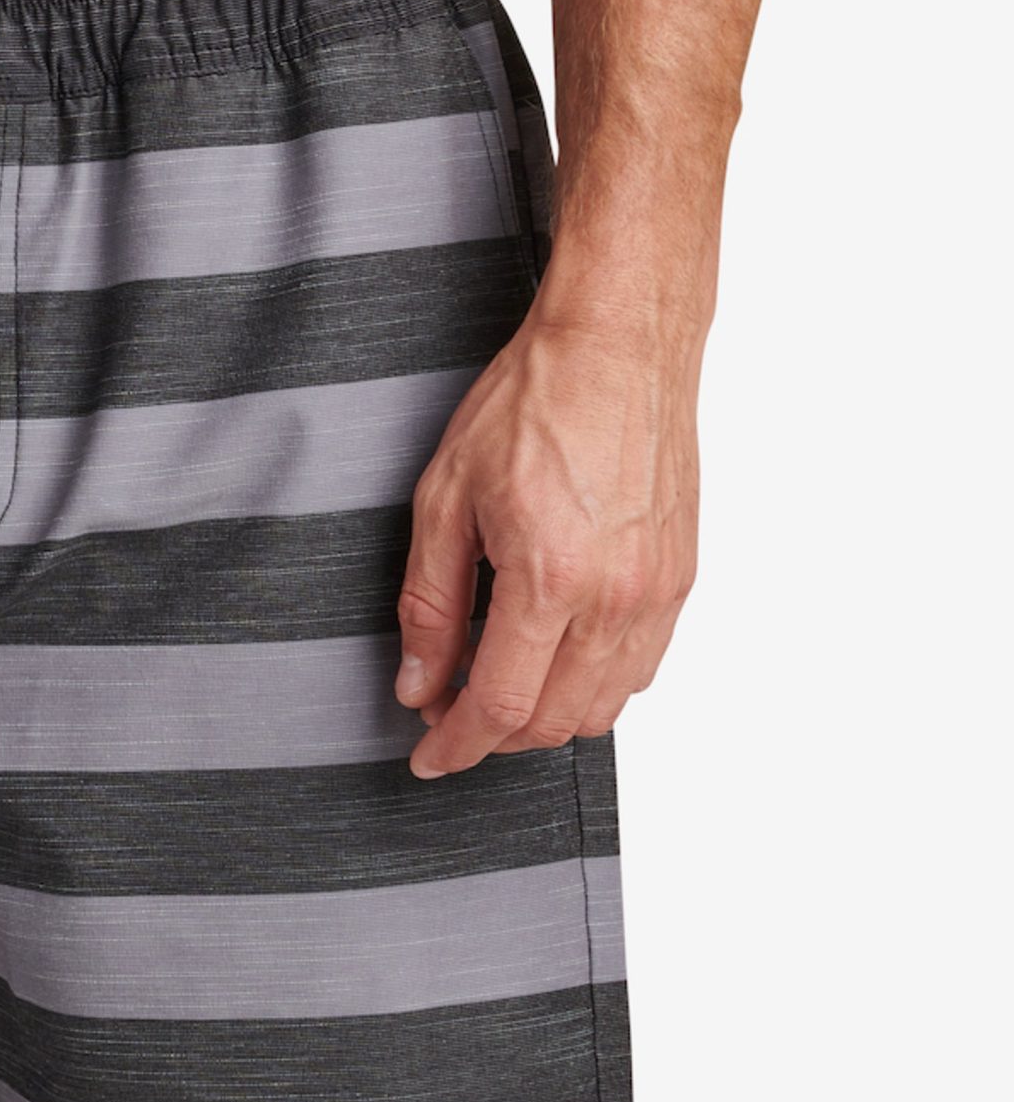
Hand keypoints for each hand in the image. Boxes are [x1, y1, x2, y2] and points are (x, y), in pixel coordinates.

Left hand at [395, 306, 699, 777]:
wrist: (618, 345)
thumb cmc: (534, 402)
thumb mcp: (445, 499)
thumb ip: (430, 605)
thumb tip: (420, 683)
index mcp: (550, 577)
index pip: (502, 706)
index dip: (456, 746)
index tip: (428, 756)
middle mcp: (616, 597)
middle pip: (555, 722)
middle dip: (495, 738)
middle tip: (449, 714)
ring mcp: (658, 592)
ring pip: (604, 708)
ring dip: (546, 718)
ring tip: (497, 687)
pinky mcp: (681, 579)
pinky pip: (640, 669)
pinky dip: (593, 686)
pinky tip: (553, 657)